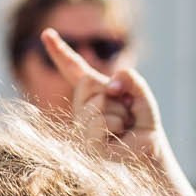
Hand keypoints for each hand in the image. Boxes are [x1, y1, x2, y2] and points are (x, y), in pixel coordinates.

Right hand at [38, 28, 170, 170]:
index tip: (47, 34)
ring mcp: (81, 127)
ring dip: (120, 114)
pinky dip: (117, 125)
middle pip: (91, 84)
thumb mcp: (143, 100)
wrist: (148, 161)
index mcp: (94, 96)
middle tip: (127, 115)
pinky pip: (100, 121)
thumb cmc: (144, 131)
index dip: (60, 52)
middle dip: (116, 95)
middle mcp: (83, 110)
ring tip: (125, 129)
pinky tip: (120, 137)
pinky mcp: (84, 144)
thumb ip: (134, 82)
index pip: (75, 71)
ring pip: (98, 104)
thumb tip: (112, 82)